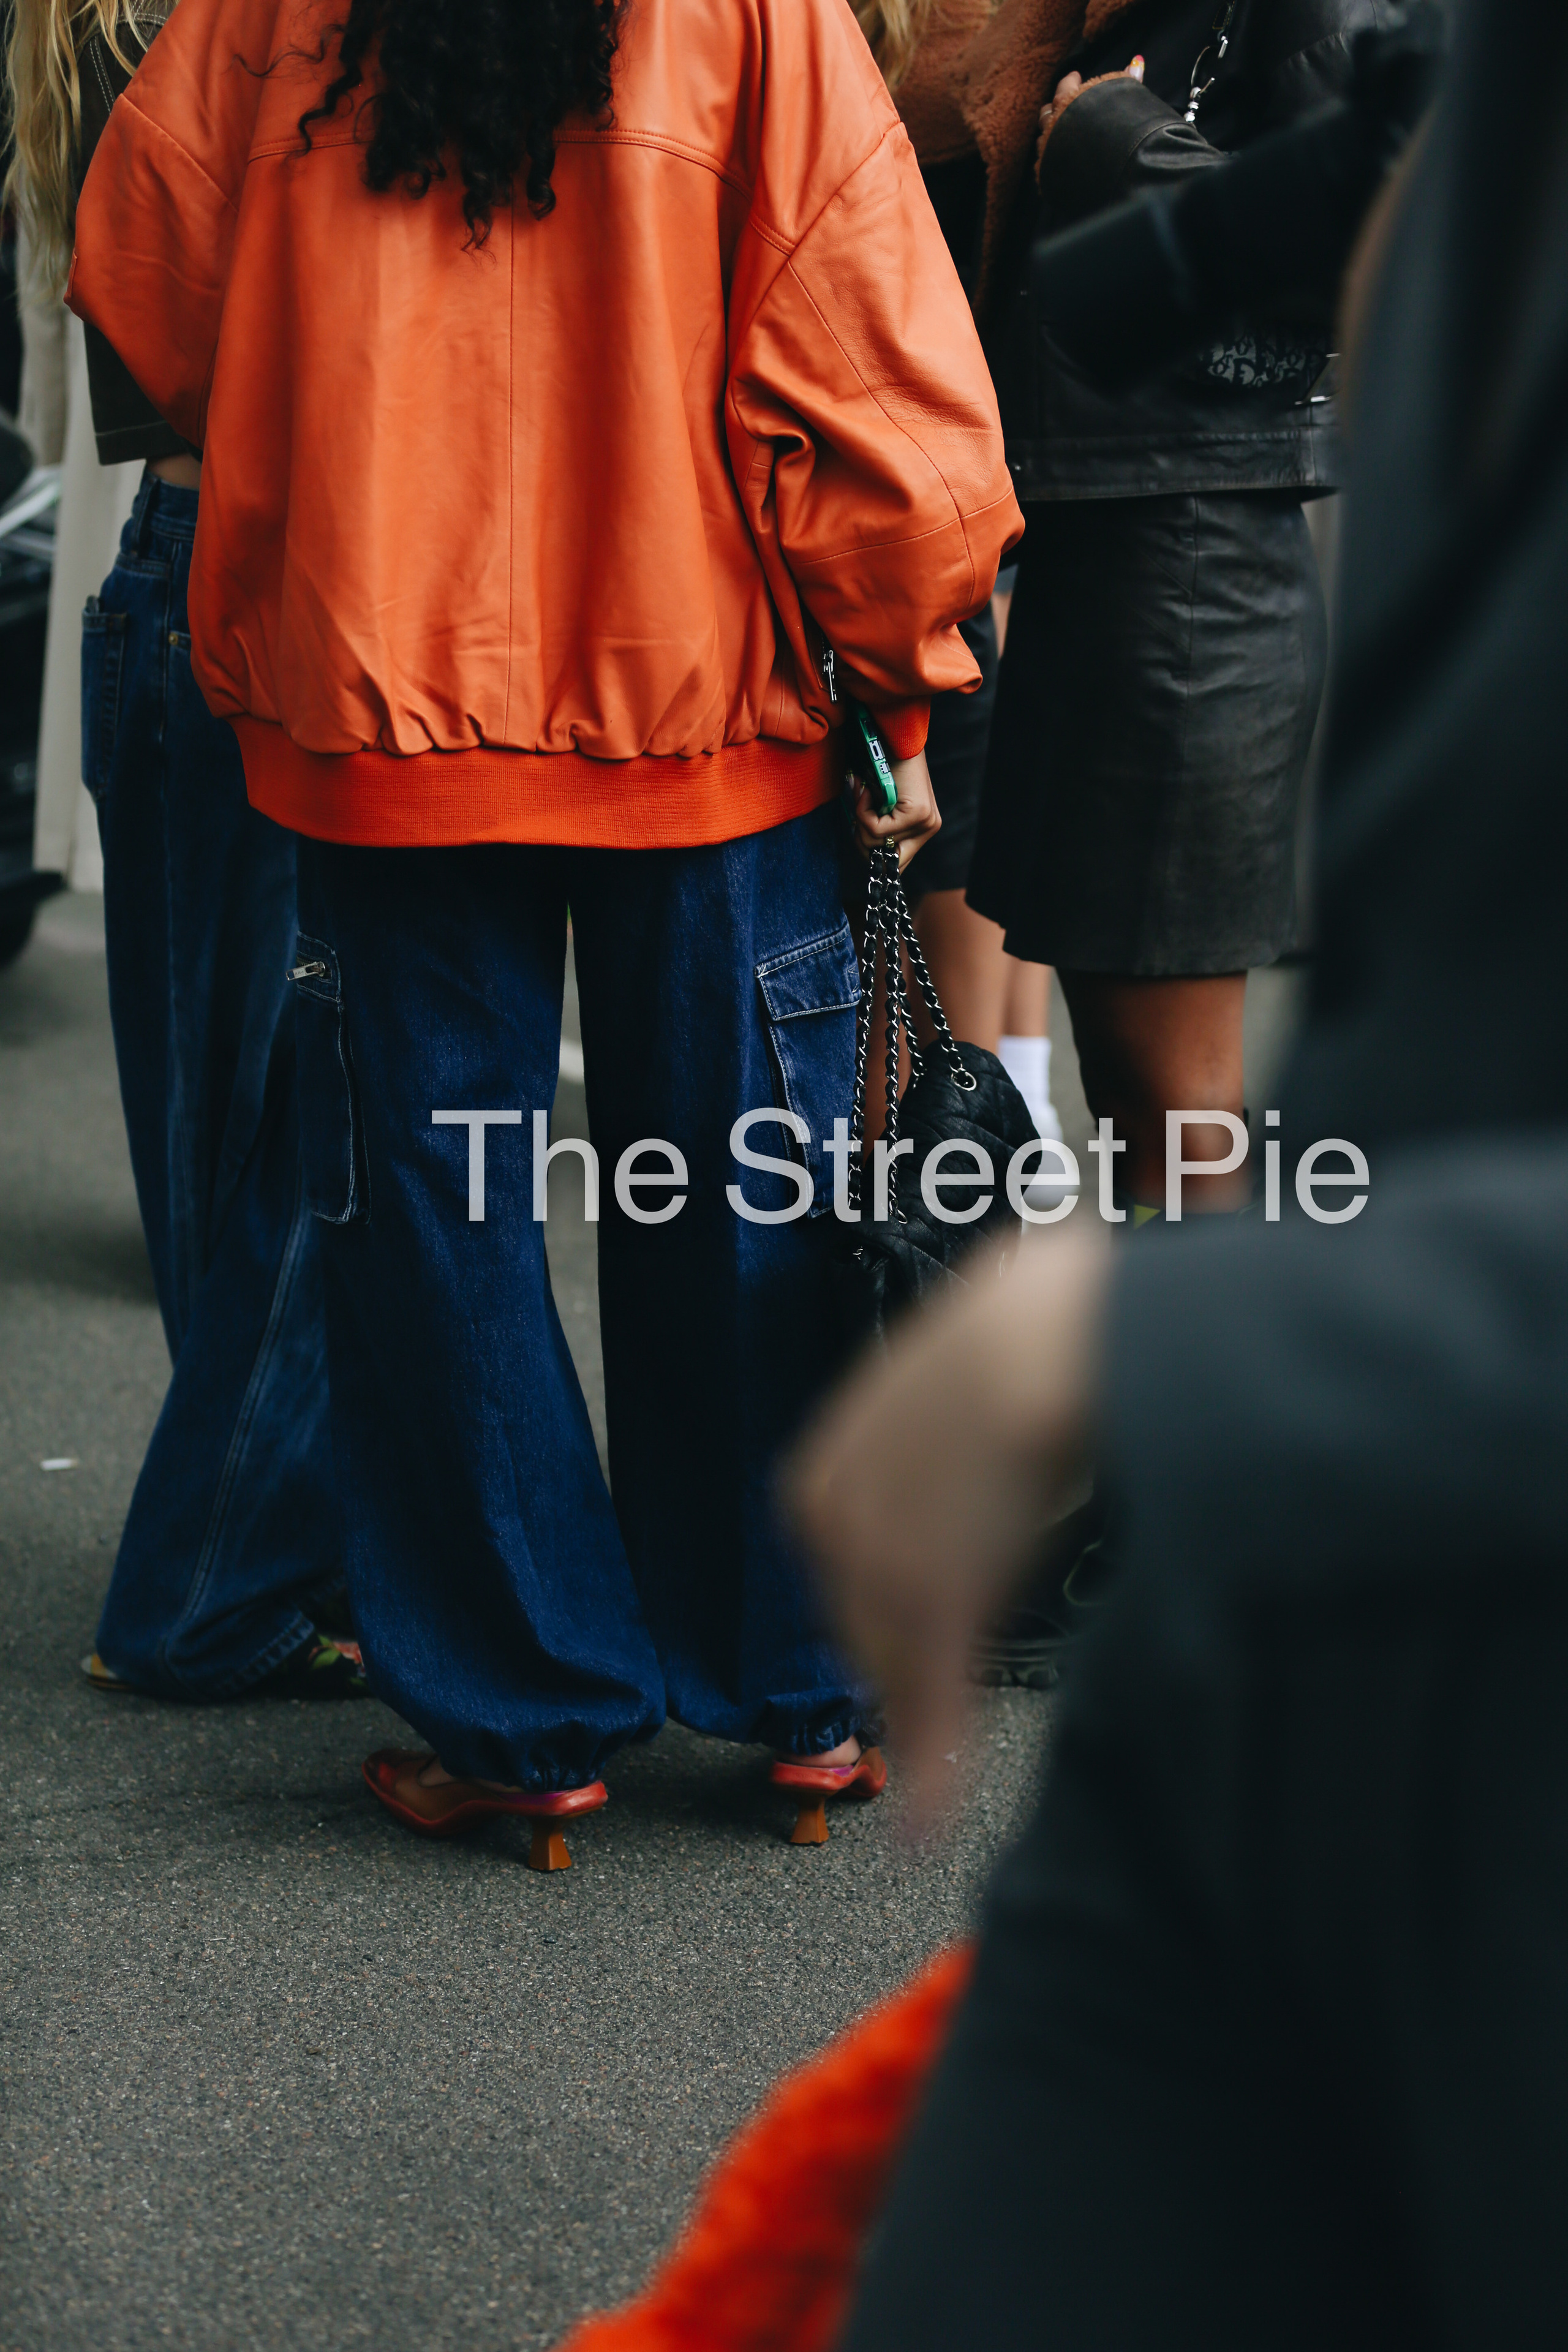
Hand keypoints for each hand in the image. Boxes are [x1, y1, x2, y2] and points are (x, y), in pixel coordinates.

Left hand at [783, 1225, 1112, 1814]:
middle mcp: (834, 1523)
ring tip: (941, 1793)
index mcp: (826, 1470)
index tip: (919, 1639)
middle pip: (866, 1626)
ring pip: (902, 1669)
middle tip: (950, 1702)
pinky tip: (932, 1822)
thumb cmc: (1026, 1327)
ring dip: (928, 1724)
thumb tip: (984, 1395)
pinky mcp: (935, 1609)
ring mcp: (882, 1571)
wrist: (1046, 1336)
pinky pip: (933, 1705)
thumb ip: (954, 1414)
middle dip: (909, 1663)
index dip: (888, 1610)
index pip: (845, 1573)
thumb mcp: (963, 1369)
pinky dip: (936, 1774)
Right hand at [851, 746, 941, 869]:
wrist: (894, 738)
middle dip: (863, 841)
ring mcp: (926, 823)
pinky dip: (862, 810)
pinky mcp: (917, 815)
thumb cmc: (884, 766)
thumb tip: (862, 848)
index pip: (898, 864)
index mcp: (923, 828)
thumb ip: (878, 827)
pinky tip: (867, 791)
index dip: (874, 856)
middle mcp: (929, 828)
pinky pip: (876, 829)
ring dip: (860, 820)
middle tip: (859, 813)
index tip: (859, 832)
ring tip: (865, 794)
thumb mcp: (881, 804)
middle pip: (886, 862)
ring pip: (876, 844)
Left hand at [1036, 54, 1144, 173]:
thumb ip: (1129, 81)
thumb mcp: (1127, 99)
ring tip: (1057, 134)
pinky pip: (1044, 164)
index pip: (1065, 85)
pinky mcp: (1050, 173)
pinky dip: (1051, 159)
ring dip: (1048, 135)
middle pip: (1046, 112)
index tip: (1075, 76)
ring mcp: (1048, 149)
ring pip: (1041, 139)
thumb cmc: (1116, 127)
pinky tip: (1057, 161)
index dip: (1070, 80)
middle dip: (1053, 108)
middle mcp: (1054, 123)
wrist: (1105, 165)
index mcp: (1068, 100)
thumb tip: (1137, 63)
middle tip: (1060, 105)